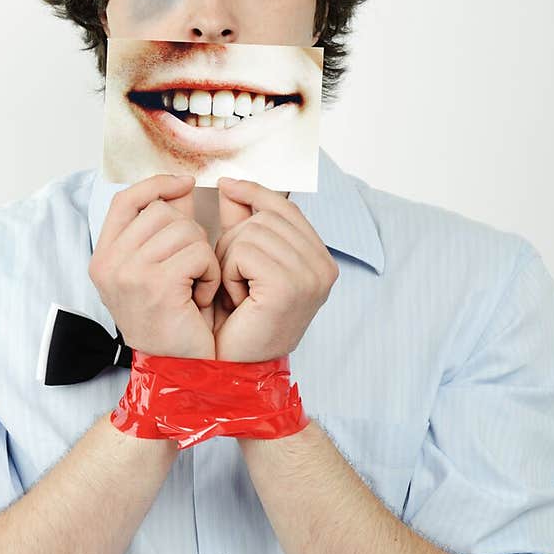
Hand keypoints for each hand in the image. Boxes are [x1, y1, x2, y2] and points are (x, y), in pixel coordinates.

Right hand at [89, 174, 220, 358]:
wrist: (177, 370)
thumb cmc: (171, 322)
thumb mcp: (157, 271)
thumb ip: (164, 230)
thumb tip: (181, 188)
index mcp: (103, 258)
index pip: (125, 200)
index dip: (156, 185)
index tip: (184, 186)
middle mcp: (109, 264)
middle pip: (161, 212)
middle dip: (189, 234)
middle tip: (190, 270)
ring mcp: (129, 273)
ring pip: (184, 230)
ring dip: (202, 256)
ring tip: (194, 286)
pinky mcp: (157, 285)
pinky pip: (198, 253)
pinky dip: (209, 273)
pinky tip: (200, 297)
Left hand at [210, 178, 339, 361]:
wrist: (236, 367)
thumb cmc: (239, 319)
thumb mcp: (241, 262)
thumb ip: (242, 224)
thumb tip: (233, 185)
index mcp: (321, 260)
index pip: (287, 208)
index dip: (255, 193)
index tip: (228, 186)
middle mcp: (325, 267)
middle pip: (267, 216)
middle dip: (237, 239)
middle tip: (235, 277)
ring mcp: (311, 277)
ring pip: (252, 232)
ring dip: (231, 258)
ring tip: (237, 289)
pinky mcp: (289, 287)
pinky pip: (244, 252)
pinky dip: (229, 272)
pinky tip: (237, 297)